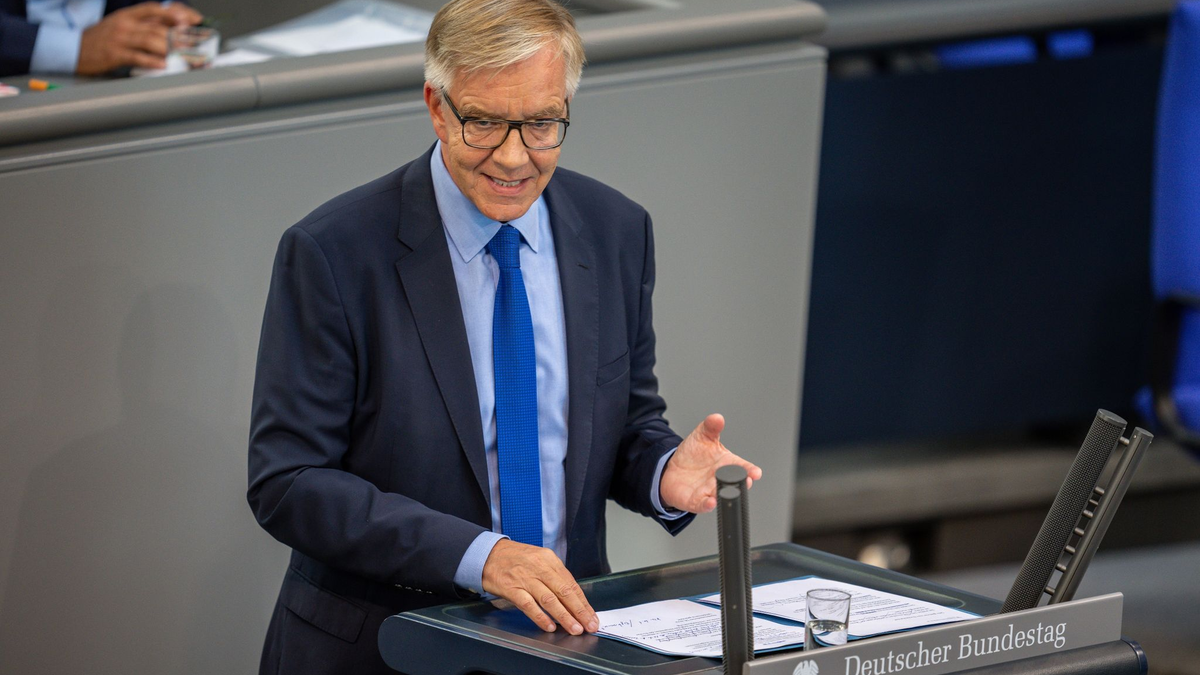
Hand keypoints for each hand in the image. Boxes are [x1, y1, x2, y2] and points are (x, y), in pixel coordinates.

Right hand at [77, 2, 202, 74]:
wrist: (75, 48)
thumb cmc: (103, 38)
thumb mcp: (122, 24)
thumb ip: (145, 24)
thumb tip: (172, 27)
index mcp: (128, 15)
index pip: (155, 9)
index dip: (175, 13)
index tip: (193, 20)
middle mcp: (125, 24)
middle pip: (156, 27)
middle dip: (178, 35)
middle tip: (195, 43)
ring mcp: (120, 39)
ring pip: (149, 40)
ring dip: (169, 47)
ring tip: (184, 54)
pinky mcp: (115, 54)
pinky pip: (137, 57)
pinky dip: (152, 61)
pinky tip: (163, 64)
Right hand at [481, 539, 598, 634]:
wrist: (488, 553)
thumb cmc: (515, 559)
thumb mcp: (538, 559)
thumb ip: (554, 576)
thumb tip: (572, 599)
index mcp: (549, 559)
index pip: (572, 583)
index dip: (583, 602)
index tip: (591, 616)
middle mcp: (539, 567)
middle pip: (564, 591)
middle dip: (579, 611)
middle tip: (589, 625)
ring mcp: (525, 578)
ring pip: (549, 599)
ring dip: (564, 616)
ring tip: (574, 628)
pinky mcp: (511, 588)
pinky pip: (529, 605)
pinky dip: (540, 617)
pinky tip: (549, 626)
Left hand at [659, 413, 761, 512]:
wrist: (672, 469)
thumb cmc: (693, 455)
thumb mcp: (701, 436)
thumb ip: (710, 427)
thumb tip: (717, 418)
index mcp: (726, 464)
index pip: (742, 467)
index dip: (750, 470)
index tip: (756, 472)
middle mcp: (720, 479)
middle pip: (735, 483)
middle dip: (741, 483)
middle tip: (745, 481)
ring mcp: (709, 491)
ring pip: (720, 494)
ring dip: (725, 494)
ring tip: (727, 491)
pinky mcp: (696, 501)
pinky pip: (703, 505)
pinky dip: (707, 505)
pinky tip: (711, 502)